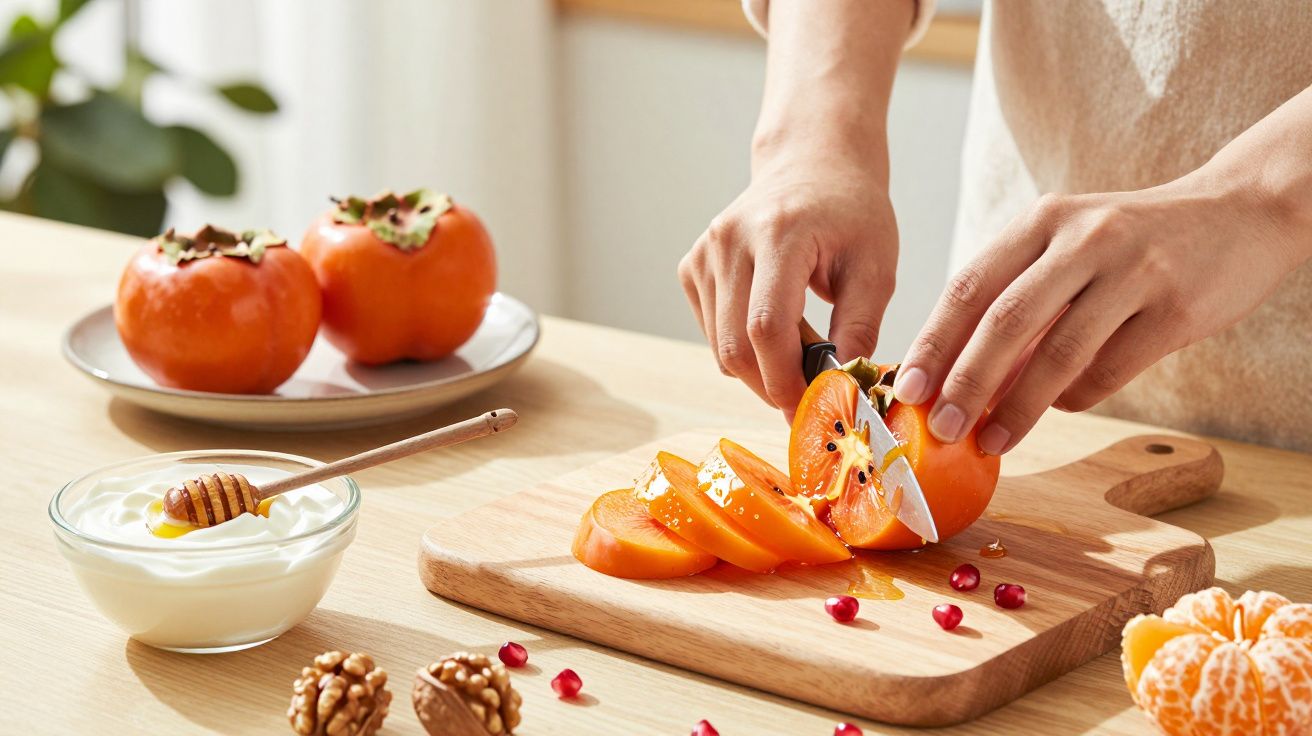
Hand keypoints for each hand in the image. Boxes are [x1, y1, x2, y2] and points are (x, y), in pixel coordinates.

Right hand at [679, 150, 897, 417]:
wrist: (812, 163)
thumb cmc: (850, 211)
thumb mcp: (876, 266)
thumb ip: (861, 328)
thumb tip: (845, 388)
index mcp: (778, 233)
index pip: (766, 325)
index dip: (785, 378)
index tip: (812, 406)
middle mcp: (729, 240)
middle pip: (734, 344)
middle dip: (771, 385)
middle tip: (810, 397)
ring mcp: (704, 253)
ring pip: (720, 346)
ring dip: (761, 367)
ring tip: (803, 347)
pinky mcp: (692, 266)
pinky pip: (712, 332)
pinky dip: (743, 346)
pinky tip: (776, 325)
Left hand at [894, 173, 1307, 454]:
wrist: (1242, 211)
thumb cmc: (1133, 242)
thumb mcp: (1069, 246)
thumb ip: (1018, 297)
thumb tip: (957, 373)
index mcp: (1043, 220)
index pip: (970, 284)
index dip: (934, 341)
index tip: (905, 387)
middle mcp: (1083, 238)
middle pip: (1006, 320)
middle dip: (965, 381)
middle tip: (940, 428)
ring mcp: (1133, 271)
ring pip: (1058, 352)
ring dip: (1018, 407)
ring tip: (990, 441)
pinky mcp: (1176, 308)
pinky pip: (1111, 369)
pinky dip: (1077, 398)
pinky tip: (1062, 408)